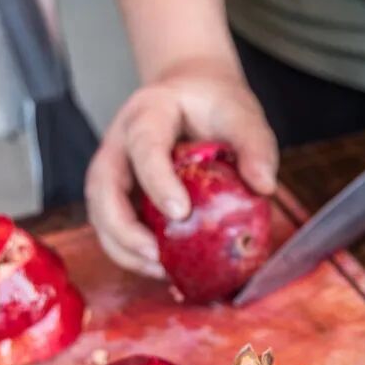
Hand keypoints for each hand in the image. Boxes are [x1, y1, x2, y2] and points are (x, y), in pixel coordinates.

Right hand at [85, 58, 277, 276]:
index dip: (157, 181)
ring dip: (123, 248)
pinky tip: (161, 268)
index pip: (144, 146)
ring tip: (159, 270)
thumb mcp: (240, 114)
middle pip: (102, 187)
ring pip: (100, 212)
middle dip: (123, 229)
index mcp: (148, 112)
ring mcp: (113, 168)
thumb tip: (264, 186)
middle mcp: (120, 141)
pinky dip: (130, 252)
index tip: (181, 212)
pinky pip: (112, 225)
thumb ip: (254, 145)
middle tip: (156, 256)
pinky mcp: (118, 193)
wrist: (193, 94)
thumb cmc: (214, 105)